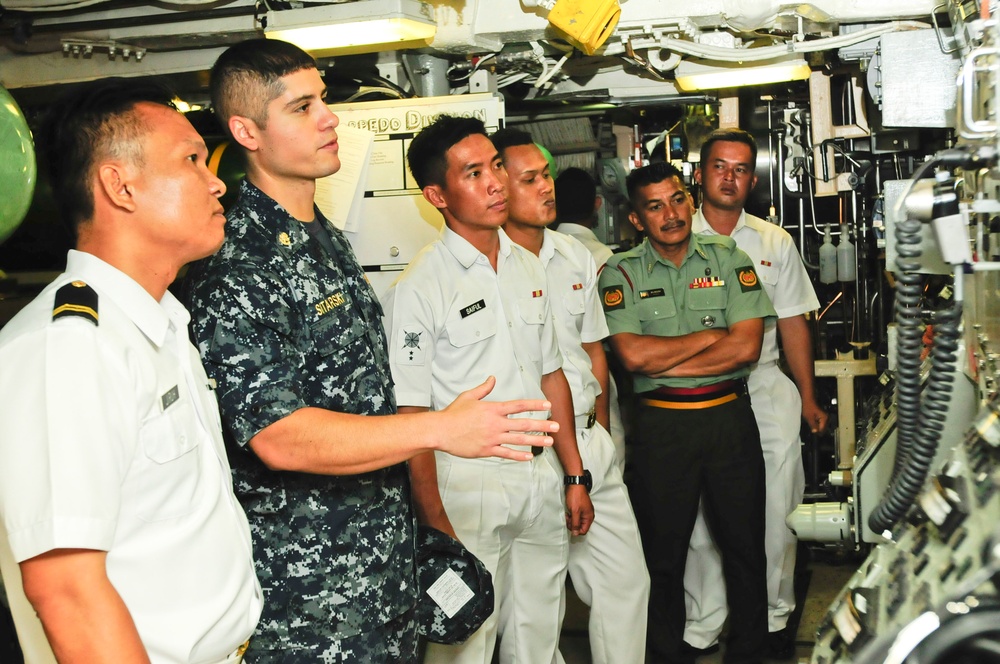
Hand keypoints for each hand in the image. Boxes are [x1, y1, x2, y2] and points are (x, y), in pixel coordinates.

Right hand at [438, 376, 558, 461]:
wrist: (441, 430)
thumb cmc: (453, 413)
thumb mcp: (468, 396)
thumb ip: (483, 389)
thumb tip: (492, 379)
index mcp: (493, 409)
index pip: (519, 405)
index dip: (534, 405)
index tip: (548, 406)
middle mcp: (496, 423)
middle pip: (524, 423)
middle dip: (542, 424)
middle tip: (556, 426)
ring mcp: (492, 437)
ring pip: (518, 439)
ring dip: (536, 441)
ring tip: (549, 442)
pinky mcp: (486, 450)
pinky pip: (506, 453)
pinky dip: (518, 455)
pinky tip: (529, 456)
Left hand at [564, 486, 594, 535]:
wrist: (575, 485)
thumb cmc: (576, 496)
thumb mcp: (575, 511)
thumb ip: (575, 523)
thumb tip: (576, 533)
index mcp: (589, 517)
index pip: (583, 530)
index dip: (576, 530)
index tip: (570, 525)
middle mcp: (588, 515)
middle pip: (580, 527)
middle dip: (572, 524)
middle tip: (568, 518)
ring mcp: (584, 512)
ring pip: (577, 522)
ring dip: (571, 520)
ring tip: (568, 514)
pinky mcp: (580, 509)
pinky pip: (576, 516)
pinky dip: (571, 516)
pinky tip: (568, 512)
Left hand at [802, 397, 828, 434]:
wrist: (807, 398)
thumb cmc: (808, 406)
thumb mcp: (809, 417)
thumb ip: (813, 425)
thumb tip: (815, 432)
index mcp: (825, 419)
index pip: (822, 430)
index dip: (816, 432)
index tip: (812, 432)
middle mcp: (826, 418)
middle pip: (823, 429)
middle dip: (817, 430)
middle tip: (811, 428)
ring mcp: (824, 417)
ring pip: (821, 427)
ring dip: (816, 427)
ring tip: (811, 425)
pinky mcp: (821, 417)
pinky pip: (819, 423)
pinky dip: (815, 424)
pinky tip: (811, 423)